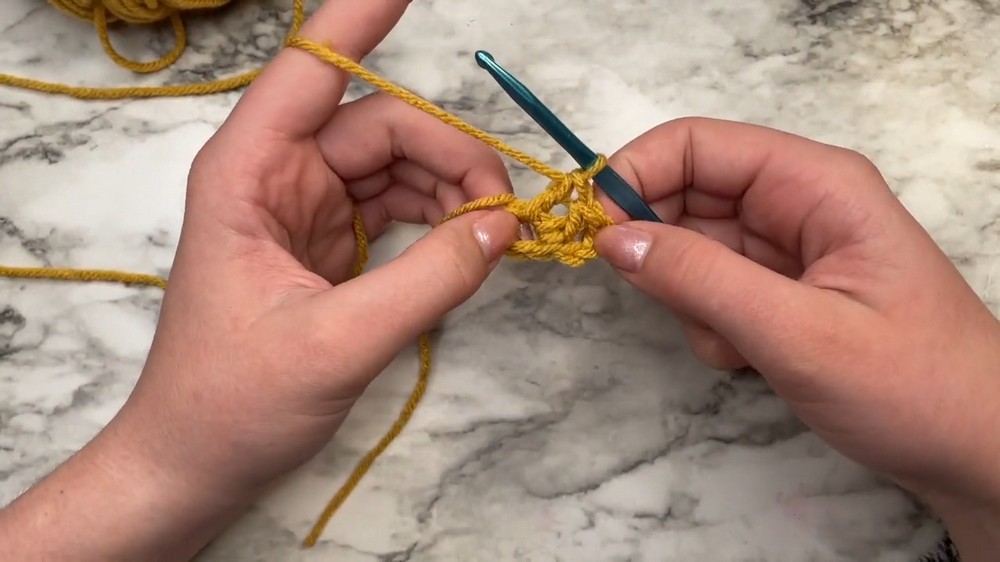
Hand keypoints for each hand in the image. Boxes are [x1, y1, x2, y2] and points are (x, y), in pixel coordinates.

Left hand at [0, 0, 516, 558]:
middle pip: (378, 126)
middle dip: (448, 153)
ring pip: (394, 165)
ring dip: (450, 187)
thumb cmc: (234, 401)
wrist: (198, 462)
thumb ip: (428, 280)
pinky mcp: (329, 244)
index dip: (357, 21)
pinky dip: (438, 219)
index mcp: (248, 175)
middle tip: (504, 202)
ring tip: (494, 230)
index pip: (308, 72)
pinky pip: (396, 206)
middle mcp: (276, 177)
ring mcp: (305, 210)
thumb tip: (503, 224)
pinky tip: (468, 242)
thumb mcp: (337, 342)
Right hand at [594, 118, 999, 559]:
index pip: (698, 144)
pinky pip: (710, 286)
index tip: (593, 229)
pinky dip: (707, 322)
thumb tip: (613, 238)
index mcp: (815, 184)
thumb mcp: (797, 330)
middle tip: (657, 297)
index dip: (635, 175)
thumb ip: (699, 279)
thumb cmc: (911, 384)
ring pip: (692, 245)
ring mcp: (786, 248)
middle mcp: (797, 203)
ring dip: (687, 296)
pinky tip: (746, 358)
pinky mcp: (778, 290)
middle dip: (660, 245)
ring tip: (733, 342)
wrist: (970, 450)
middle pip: (688, 192)